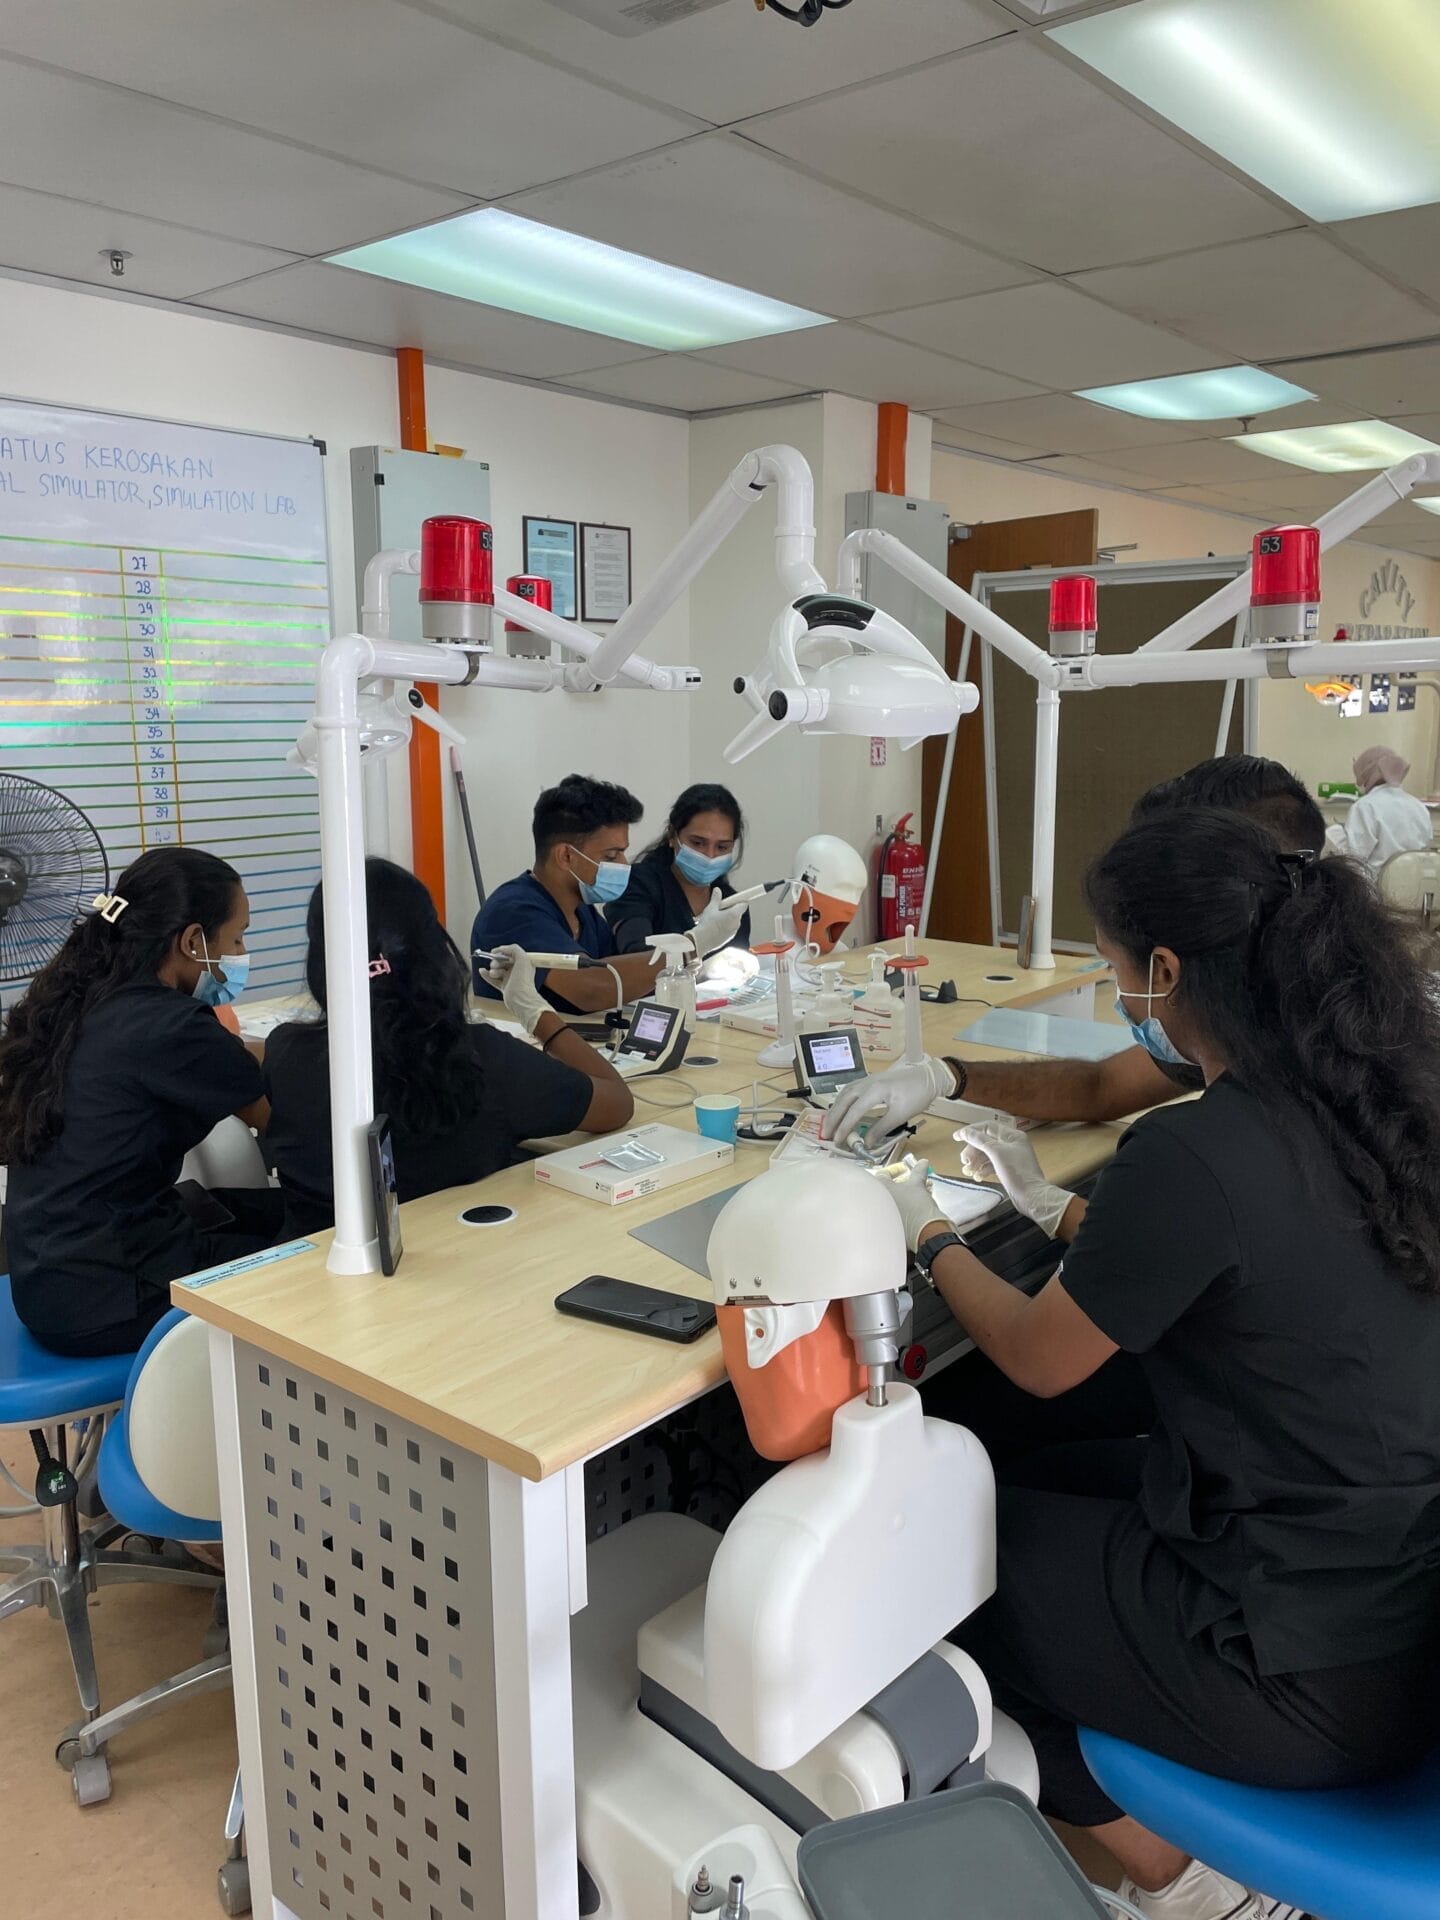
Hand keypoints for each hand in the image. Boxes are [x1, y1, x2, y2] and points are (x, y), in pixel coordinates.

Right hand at [480, 943, 547, 1037]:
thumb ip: (514, 949)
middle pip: (504, 961)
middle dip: (497, 961)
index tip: (494, 952)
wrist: (520, 999)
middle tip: (495, 965)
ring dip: (493, 969)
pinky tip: (481, 971)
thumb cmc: (523, 980)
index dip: (502, 952)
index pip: (511, 953)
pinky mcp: (505, 987)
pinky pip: (494, 979)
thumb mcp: (522, 958)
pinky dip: (487, 975)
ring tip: (493, 973)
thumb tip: (503, 948)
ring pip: (498, 970)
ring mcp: (511, 979)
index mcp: (524, 963)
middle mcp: (518, 970)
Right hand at [689, 887, 748, 957]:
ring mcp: (734, 931)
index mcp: (734, 914)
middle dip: (731, 909)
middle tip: (720, 908)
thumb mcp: (710, 908)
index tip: (735, 899)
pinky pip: (730, 928)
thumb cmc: (707, 925)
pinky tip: (715, 926)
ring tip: (716, 918)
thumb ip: (716, 899)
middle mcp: (736, 923)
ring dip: (728, 918)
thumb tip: (717, 891)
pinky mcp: (730, 937)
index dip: (739, 900)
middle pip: (738, 912)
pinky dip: (725, 926)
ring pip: (734, 921)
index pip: (744, 904)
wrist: (702, 941)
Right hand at [823, 1054, 954, 1146]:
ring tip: (830, 1124)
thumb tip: (866, 1142)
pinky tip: (841, 1108)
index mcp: (874, 1091)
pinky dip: (842, 1101)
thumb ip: (881, 1128)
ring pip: (844, 1094)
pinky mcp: (871, 1080)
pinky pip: (850, 1089)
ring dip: (835, 1109)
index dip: (844, 1128)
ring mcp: (867, 1080)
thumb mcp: (901, 1114)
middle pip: (843, 1101)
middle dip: (833, 1119)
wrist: (928, 1077)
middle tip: (825, 1135)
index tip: (837, 1141)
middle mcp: (866, 1083)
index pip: (853, 1112)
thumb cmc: (917, 1095)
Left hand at [877, 1161, 949, 1253]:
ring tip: (925, 1190)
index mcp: (880, 1189)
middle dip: (904, 1182)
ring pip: (895, 1200)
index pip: (883, 1173)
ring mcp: (884, 1215)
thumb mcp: (918, 1185)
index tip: (907, 1169)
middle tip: (917, 1180)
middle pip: (889, 1188)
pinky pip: (898, 1211)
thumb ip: (918, 1172)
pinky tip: (921, 1203)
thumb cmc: (916, 1204)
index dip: (896, 1169)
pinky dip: (907, 1205)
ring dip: (908, 1193)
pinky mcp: (892, 1226)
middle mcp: (878, 1201)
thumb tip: (923, 1161)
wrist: (923, 1232)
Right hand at [958, 1120, 1071, 1238]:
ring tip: (969, 1171)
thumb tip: (966, 1132)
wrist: (1032, 1196)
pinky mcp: (1008, 1169)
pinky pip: (991, 1164)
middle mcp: (1011, 1144)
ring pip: (987, 1154)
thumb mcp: (997, 1153)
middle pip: (986, 1141)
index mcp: (1012, 1136)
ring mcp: (1010, 1157)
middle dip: (973, 1151)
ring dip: (976, 1161)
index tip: (956, 1137)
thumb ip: (980, 1140)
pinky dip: (983, 1169)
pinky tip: (978, 1176)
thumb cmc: (1018, 1173)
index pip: (987, 1127)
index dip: (971, 1131)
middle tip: (964, 1161)